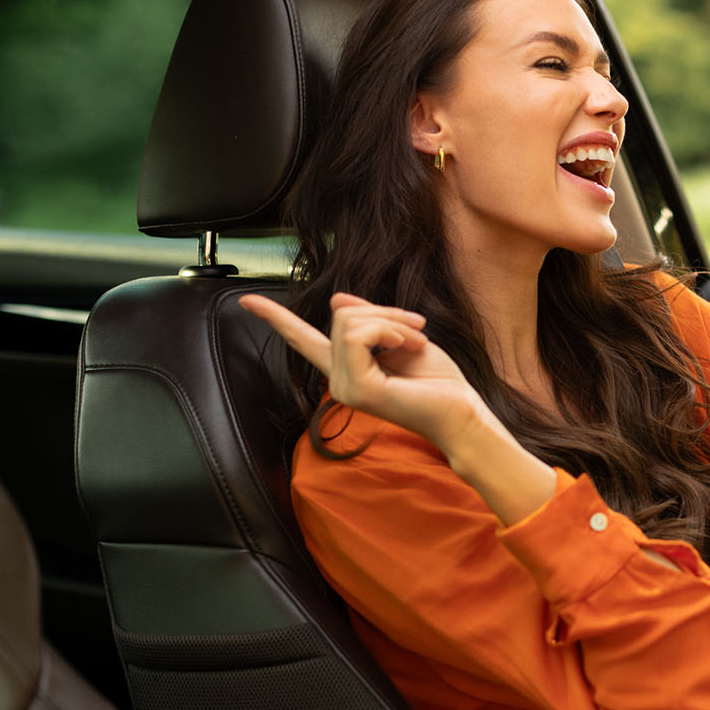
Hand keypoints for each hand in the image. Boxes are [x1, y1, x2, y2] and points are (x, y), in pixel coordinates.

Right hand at [238, 292, 495, 451]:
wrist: (462, 411)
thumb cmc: (439, 381)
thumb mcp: (402, 336)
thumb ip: (370, 319)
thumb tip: (336, 297)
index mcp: (347, 367)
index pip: (302, 339)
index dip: (274, 317)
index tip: (247, 298)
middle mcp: (338, 379)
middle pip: (342, 313)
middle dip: (385, 311)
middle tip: (417, 330)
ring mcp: (344, 387)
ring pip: (350, 320)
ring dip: (394, 321)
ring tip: (416, 344)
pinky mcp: (357, 390)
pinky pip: (360, 336)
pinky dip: (391, 330)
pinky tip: (409, 348)